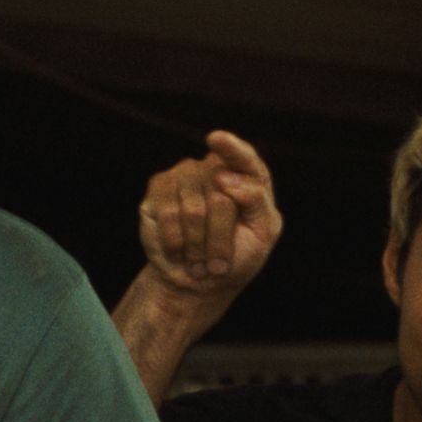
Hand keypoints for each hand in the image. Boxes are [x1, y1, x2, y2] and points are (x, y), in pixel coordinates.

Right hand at [115, 130, 282, 403]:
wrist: (200, 282)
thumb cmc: (238, 256)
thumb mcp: (263, 234)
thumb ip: (257, 202)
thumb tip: (225, 177)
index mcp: (246, 175)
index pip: (243, 157)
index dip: (232, 148)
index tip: (216, 139)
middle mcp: (214, 168)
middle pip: (221, 198)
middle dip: (220, 240)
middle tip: (219, 266)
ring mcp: (184, 176)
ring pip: (193, 210)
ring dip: (198, 247)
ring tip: (200, 262)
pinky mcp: (158, 189)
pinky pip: (168, 215)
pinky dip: (176, 243)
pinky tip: (179, 252)